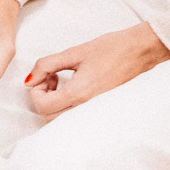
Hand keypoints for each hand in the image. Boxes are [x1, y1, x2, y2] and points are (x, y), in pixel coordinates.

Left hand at [24, 21, 169, 117]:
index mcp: (79, 93)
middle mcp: (87, 108)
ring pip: (61, 120)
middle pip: (49, 117)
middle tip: (50, 78)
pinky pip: (75, 117)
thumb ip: (47, 65)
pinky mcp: (101, 111)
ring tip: (60, 81)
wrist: (140, 51)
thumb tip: (29, 79)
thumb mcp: (74, 53)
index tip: (43, 76)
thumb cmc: (111, 48)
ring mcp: (95, 112)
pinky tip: (72, 86)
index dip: (35, 91)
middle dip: (42, 98)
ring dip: (53, 103)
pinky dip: (66, 106)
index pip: (43, 106)